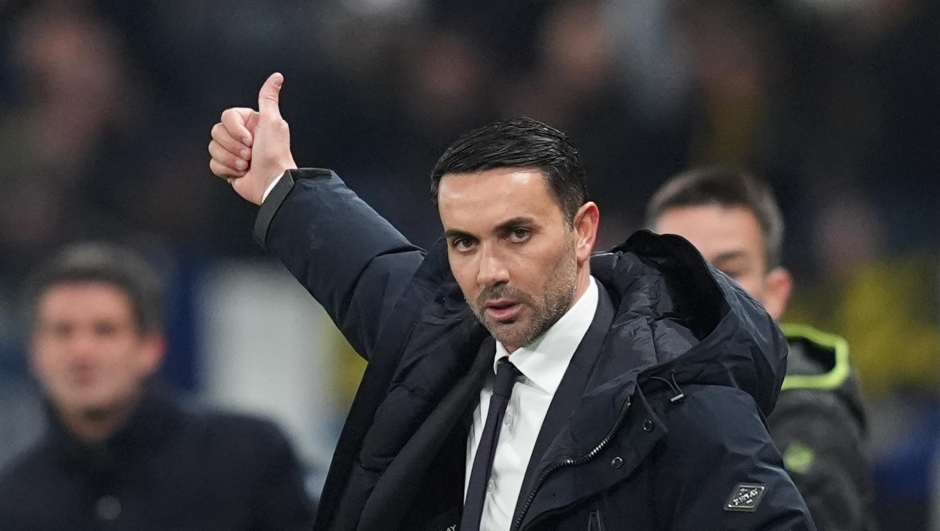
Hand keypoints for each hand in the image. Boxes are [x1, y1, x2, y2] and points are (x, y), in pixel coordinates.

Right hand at [209, 72, 296, 204]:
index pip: (227, 116)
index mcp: (250, 123)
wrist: (272, 183)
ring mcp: (234, 152)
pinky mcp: (228, 168)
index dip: (236, 130)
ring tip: (248, 165)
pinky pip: (213, 163)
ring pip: (214, 148)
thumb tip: (277, 77)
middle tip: (250, 154)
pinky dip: (227, 169)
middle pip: (217, 131)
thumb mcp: (273, 121)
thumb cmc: (274, 154)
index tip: (251, 139)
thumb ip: (268, 98)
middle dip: (234, 146)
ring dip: (231, 159)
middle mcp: (241, 136)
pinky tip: (241, 172)